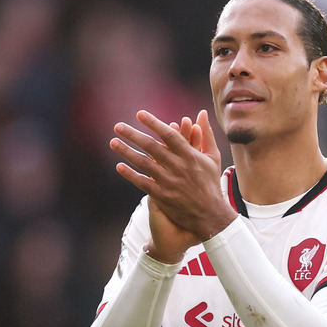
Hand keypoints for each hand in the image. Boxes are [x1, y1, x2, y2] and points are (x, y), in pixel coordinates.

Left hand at [111, 109, 234, 246]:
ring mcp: (169, 182)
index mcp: (191, 155)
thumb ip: (205, 134)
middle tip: (118, 126)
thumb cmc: (210, 182)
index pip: (169, 135)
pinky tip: (119, 166)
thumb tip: (202, 113)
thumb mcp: (212, 157)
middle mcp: (179, 167)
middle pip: (152, 147)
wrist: (210, 214)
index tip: (140, 114)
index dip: (154, 123)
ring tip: (113, 142)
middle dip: (133, 135)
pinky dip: (130, 174)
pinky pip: (142, 182)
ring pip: (143, 163)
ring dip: (126, 152)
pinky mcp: (162, 196)